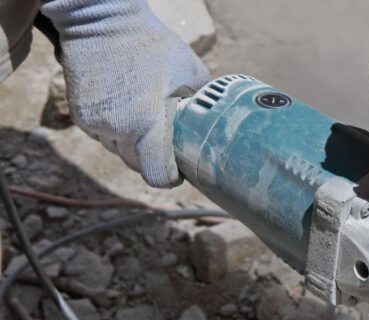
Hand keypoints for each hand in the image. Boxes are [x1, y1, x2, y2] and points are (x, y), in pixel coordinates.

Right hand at [40, 0, 209, 187]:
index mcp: (147, 124)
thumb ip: (202, 104)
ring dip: (133, 144)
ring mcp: (96, 124)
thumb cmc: (152, 44)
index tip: (180, 166)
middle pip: (138, 166)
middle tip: (168, 141)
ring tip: (145, 118)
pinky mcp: (80, 116)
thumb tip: (214, 124)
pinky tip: (126, 107)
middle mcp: (118, 129)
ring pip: (119, 152)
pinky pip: (103, 136)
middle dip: (154, 158)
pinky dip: (115, 130)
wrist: (101, 20)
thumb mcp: (191, 72)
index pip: (158, 175)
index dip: (171, 175)